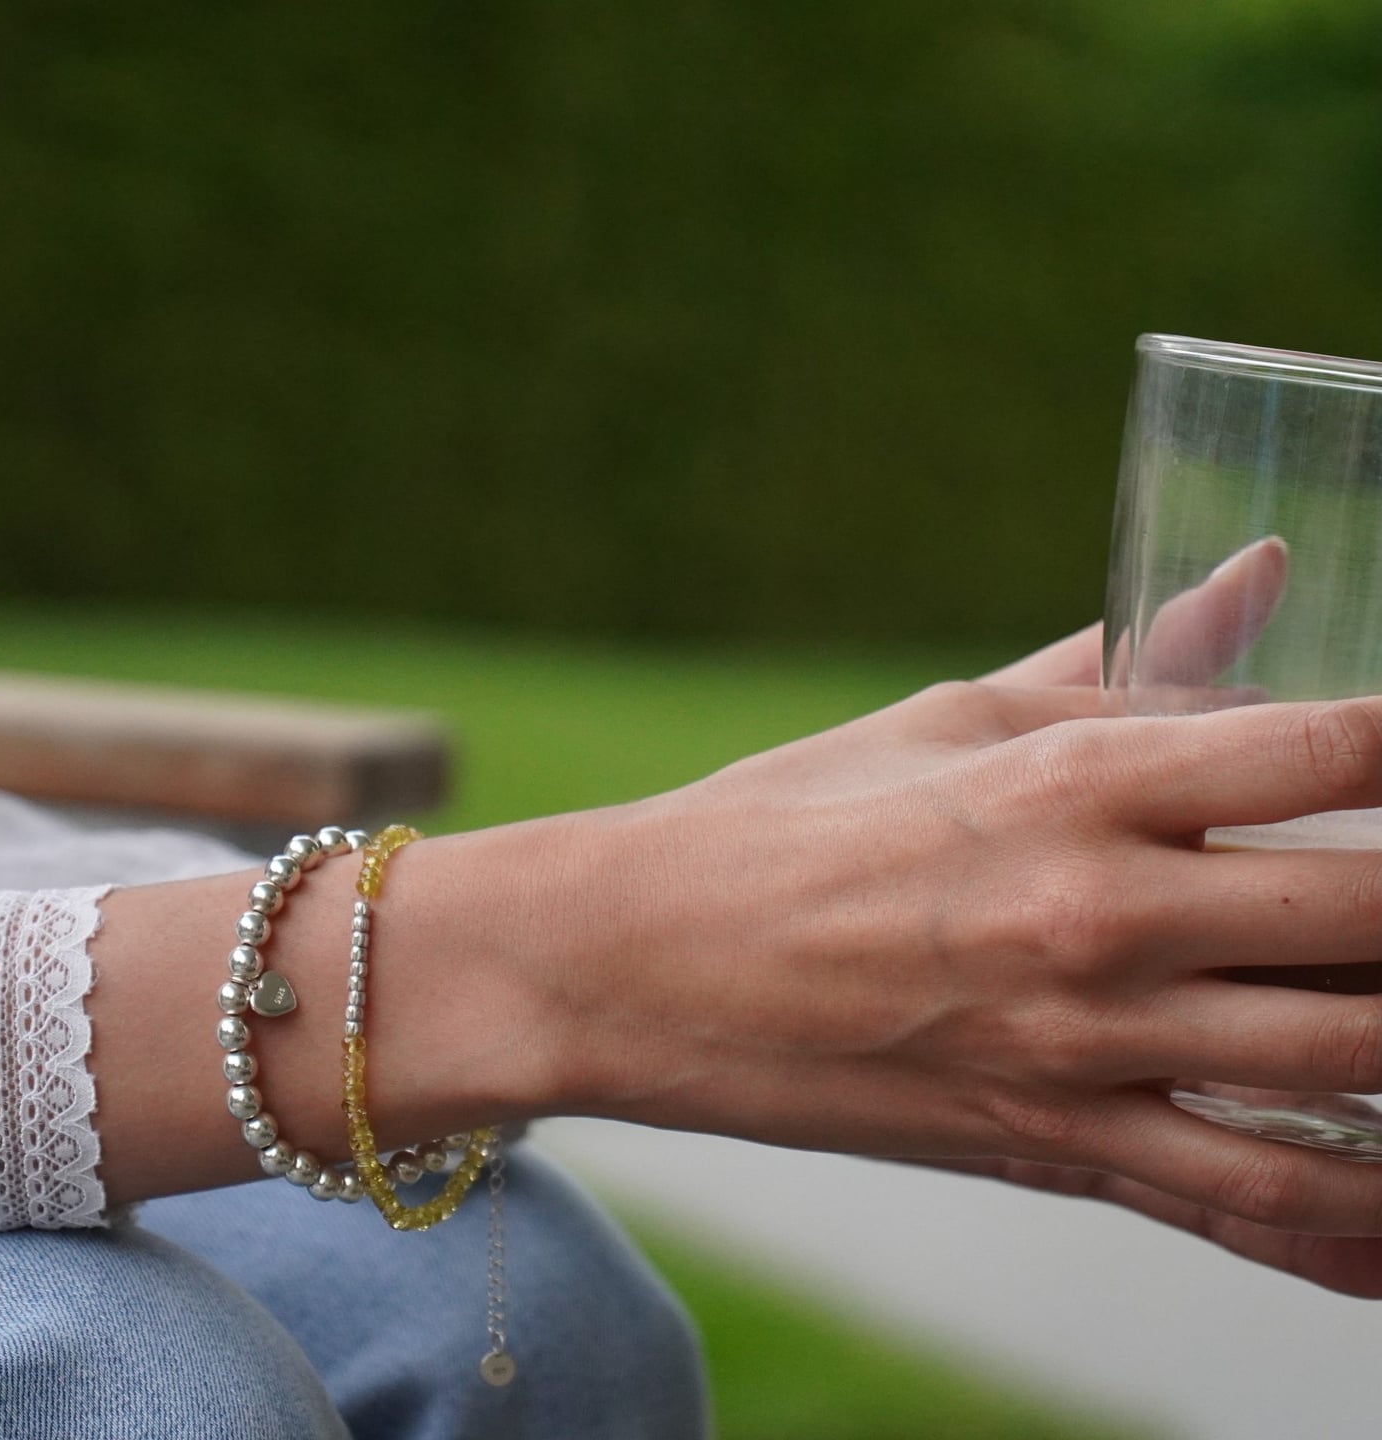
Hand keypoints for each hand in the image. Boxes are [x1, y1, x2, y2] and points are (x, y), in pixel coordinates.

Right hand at [567, 601, 1381, 1289]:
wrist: (636, 965)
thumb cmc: (782, 824)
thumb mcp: (944, 719)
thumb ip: (1122, 661)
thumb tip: (1260, 574)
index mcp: (1068, 787)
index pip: (1329, 749)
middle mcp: (1093, 920)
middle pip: (1369, 916)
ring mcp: (1078, 1050)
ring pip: (1343, 1068)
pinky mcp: (1050, 1147)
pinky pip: (1245, 1201)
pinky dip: (1347, 1216)